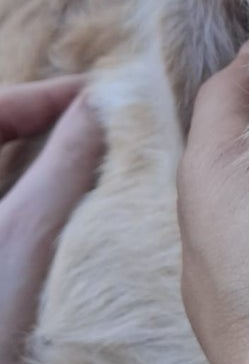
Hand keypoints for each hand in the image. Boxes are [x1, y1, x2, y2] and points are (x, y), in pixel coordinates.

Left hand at [0, 76, 103, 363]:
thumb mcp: (31, 231)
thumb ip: (69, 159)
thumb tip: (107, 100)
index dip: (41, 94)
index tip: (97, 91)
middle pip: (14, 146)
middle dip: (61, 126)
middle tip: (119, 120)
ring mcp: (3, 243)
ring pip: (28, 181)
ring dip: (67, 164)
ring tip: (121, 157)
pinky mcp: (9, 272)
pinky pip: (37, 218)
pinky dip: (67, 204)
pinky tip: (108, 208)